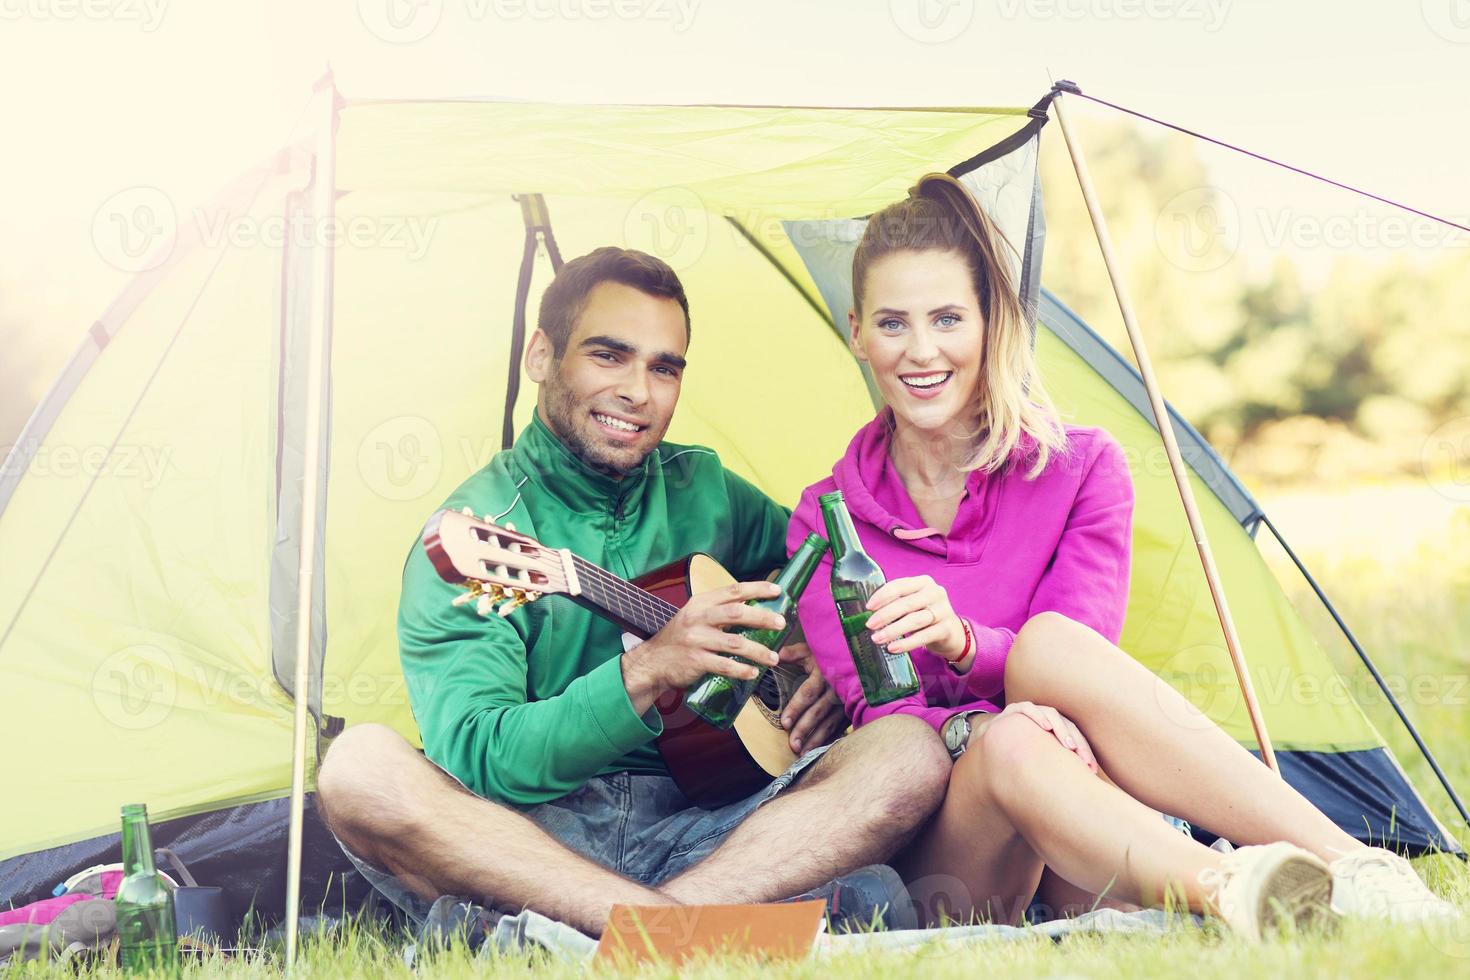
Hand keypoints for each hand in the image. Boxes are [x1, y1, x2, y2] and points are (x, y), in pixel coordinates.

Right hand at [621, 581, 785, 715]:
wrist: (652, 662)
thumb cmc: (678, 638)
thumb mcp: (694, 616)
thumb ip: (718, 612)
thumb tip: (753, 609)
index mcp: (700, 603)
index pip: (733, 591)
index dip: (757, 588)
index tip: (777, 591)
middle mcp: (698, 618)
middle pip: (737, 613)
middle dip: (762, 617)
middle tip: (781, 623)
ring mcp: (696, 640)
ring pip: (734, 643)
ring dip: (758, 651)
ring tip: (774, 658)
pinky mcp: (695, 661)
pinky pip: (724, 666)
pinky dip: (741, 670)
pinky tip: (753, 673)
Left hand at [775, 641, 846, 754]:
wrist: (865, 655)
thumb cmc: (835, 652)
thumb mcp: (815, 648)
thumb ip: (794, 653)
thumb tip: (775, 656)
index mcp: (824, 673)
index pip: (808, 693)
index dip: (796, 708)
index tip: (784, 722)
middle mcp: (836, 689)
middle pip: (818, 712)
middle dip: (804, 729)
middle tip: (792, 745)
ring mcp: (846, 701)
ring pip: (830, 723)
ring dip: (816, 739)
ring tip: (803, 753)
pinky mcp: (853, 709)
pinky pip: (841, 727)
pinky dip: (831, 739)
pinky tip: (822, 751)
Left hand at [866, 575, 964, 659]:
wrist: (952, 633)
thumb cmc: (925, 614)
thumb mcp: (913, 603)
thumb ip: (896, 602)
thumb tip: (870, 612)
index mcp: (924, 582)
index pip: (900, 586)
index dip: (882, 596)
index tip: (868, 607)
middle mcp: (935, 593)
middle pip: (906, 603)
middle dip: (885, 615)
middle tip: (870, 625)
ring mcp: (943, 611)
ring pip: (914, 620)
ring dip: (893, 630)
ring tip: (877, 639)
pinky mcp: (947, 629)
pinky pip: (923, 636)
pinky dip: (906, 643)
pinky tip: (893, 648)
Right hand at [990, 700, 1097, 771]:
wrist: (990, 744)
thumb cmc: (1018, 758)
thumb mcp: (1039, 766)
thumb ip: (1054, 771)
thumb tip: (1076, 796)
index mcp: (1056, 731)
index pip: (1076, 737)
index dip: (1085, 751)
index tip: (1091, 769)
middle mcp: (1046, 719)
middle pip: (1068, 725)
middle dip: (1078, 742)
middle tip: (1083, 760)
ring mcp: (1031, 713)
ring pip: (1052, 714)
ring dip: (1061, 728)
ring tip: (1069, 745)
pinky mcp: (1013, 710)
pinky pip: (1027, 709)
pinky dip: (1038, 716)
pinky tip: (1046, 727)